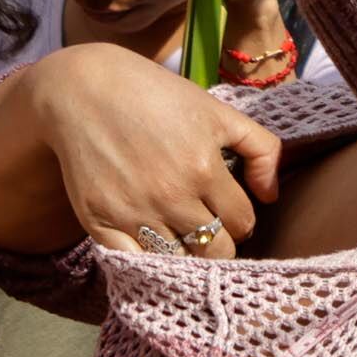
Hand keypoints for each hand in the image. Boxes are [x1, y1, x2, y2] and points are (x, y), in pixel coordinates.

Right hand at [15, 40, 281, 256]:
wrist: (83, 90)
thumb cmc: (154, 96)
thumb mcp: (216, 111)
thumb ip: (260, 148)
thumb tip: (272, 196)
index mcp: (205, 168)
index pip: (243, 222)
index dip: (241, 220)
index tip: (229, 213)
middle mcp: (172, 197)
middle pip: (216, 251)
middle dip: (221, 244)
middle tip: (210, 231)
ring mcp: (134, 213)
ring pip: (179, 264)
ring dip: (187, 257)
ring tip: (184, 240)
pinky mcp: (100, 223)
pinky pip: (135, 265)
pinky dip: (148, 265)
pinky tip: (153, 250)